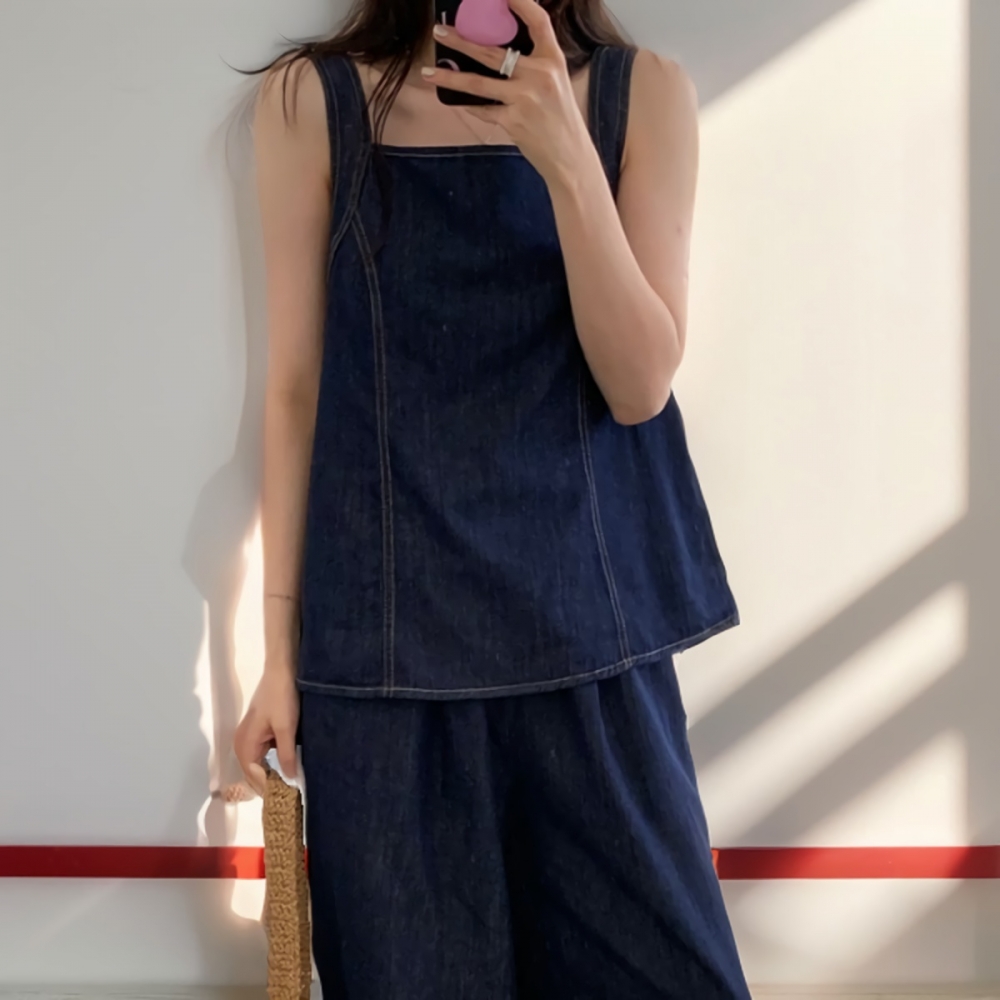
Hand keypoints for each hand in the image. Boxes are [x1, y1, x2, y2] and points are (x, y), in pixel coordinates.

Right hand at [233, 664, 299, 797]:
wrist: (282, 671)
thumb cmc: (282, 697)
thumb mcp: (287, 728)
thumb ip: (286, 755)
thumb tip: (289, 780)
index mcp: (244, 743)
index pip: (253, 776)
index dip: (268, 789)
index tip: (285, 798)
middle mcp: (241, 742)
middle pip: (253, 772)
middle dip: (269, 784)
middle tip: (289, 795)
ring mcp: (248, 737)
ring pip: (258, 764)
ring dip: (271, 774)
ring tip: (289, 785)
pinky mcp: (258, 731)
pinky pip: (262, 754)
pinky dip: (272, 762)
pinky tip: (286, 766)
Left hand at [422, 0, 596, 186]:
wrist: (570, 157)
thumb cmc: (560, 119)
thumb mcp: (556, 83)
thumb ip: (534, 65)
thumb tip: (498, 51)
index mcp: (553, 60)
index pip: (538, 21)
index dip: (520, 2)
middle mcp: (540, 75)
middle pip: (493, 52)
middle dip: (461, 41)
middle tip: (440, 31)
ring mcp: (525, 98)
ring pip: (478, 83)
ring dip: (449, 77)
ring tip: (428, 72)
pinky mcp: (514, 121)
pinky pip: (483, 110)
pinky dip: (469, 106)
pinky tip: (454, 101)